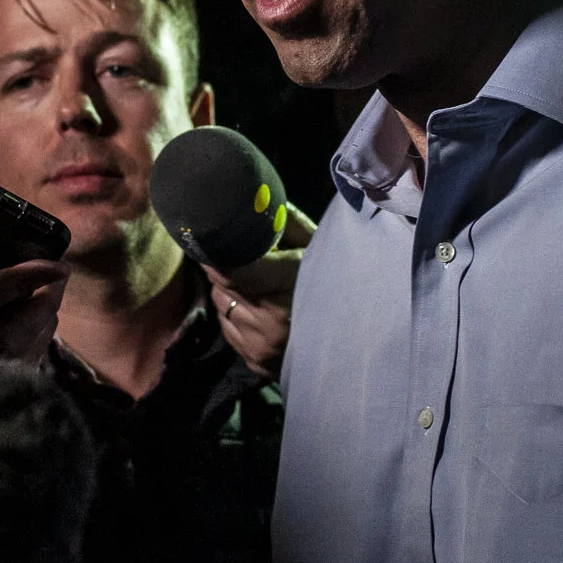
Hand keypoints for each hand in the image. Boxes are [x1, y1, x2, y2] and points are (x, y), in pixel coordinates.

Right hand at [0, 189, 68, 417]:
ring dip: (41, 326)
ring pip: (13, 357)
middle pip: (7, 333)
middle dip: (43, 305)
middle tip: (59, 277)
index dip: (20, 280)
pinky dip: (32, 347)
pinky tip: (37, 323)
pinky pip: (9, 370)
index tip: (56, 265)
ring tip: (51, 294)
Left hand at [205, 202, 315, 381]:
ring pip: (221, 304)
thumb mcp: (315, 245)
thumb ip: (285, 223)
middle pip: (222, 284)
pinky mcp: (254, 361)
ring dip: (231, 292)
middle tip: (246, 260)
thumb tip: (253, 201)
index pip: (232, 270)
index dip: (217, 253)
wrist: (351, 338)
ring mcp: (260, 345)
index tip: (210, 238)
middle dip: (227, 268)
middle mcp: (269, 322)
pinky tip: (260, 312)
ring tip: (260, 288)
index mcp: (287, 286)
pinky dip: (236, 316)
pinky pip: (227, 328)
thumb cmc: (333, 280)